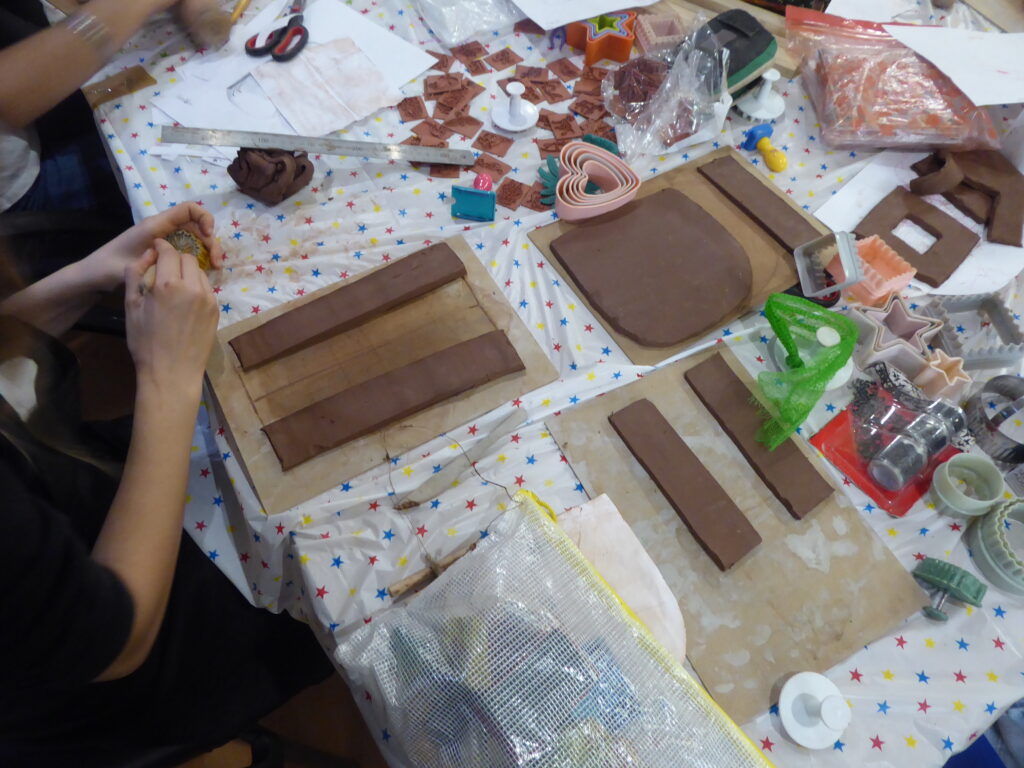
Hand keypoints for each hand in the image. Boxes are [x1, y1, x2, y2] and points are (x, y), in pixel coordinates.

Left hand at [82, 202, 224, 291]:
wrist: (95, 275)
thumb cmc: (110, 267)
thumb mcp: (132, 262)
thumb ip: (154, 256)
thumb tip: (178, 253)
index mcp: (157, 225)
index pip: (189, 209)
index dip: (204, 218)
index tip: (209, 237)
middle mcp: (164, 230)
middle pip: (198, 226)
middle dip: (212, 241)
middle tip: (217, 263)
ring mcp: (166, 242)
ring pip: (196, 240)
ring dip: (209, 251)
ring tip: (215, 269)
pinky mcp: (166, 253)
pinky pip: (189, 251)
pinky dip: (200, 259)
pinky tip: (203, 273)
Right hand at [124, 240, 217, 399]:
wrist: (171, 373)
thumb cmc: (145, 342)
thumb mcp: (131, 307)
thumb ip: (135, 275)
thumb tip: (145, 254)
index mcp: (169, 284)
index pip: (169, 251)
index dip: (161, 247)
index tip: (156, 249)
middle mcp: (193, 288)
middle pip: (188, 258)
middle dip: (175, 258)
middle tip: (164, 268)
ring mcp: (208, 300)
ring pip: (200, 273)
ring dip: (187, 272)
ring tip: (175, 285)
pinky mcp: (216, 311)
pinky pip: (207, 289)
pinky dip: (196, 287)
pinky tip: (185, 300)